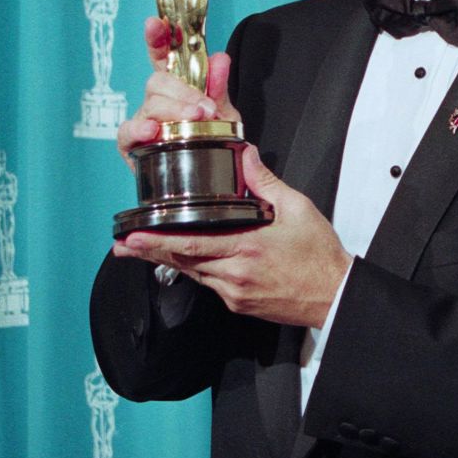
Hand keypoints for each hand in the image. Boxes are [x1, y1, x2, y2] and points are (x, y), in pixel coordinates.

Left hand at [112, 145, 351, 327]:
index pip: (191, 244)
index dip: (157, 241)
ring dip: (169, 260)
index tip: (133, 237)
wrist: (335, 294)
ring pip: (193, 274)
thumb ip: (265, 181)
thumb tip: (245, 154)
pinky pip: (209, 284)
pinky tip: (188, 259)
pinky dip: (195, 269)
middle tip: (123, 245)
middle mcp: (234, 275)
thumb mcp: (297, 208)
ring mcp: (234, 293)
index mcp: (246, 248)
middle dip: (150, 252)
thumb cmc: (320, 254)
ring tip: (145, 249)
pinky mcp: (238, 303)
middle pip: (182, 262)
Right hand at [117, 17, 239, 164]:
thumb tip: (220, 58)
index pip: (162, 56)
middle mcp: (156, 100)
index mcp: (176, 86)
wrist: (212, 177)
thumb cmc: (212, 140)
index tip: (154, 23)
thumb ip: (219, 87)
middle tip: (207, 108)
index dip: (157, 38)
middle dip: (184, 91)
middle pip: (158, 81)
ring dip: (175, 109)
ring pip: (150, 104)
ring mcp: (143, 121)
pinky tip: (152, 130)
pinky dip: (139, 129)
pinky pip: (128, 132)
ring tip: (196, 119)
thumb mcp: (224, 112)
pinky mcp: (132, 145)